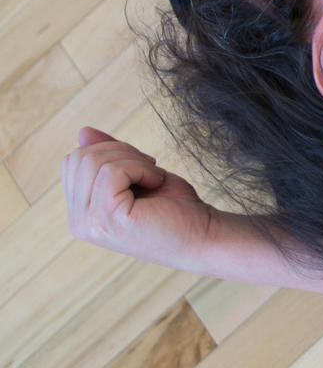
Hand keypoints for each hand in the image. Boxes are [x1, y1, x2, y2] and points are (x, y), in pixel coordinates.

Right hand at [63, 127, 213, 267]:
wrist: (204, 235)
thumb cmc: (176, 207)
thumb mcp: (138, 175)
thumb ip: (108, 157)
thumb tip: (83, 131)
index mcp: (80, 214)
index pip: (72, 163)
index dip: (110, 152)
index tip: (142, 165)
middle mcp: (78, 222)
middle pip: (79, 158)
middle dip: (120, 152)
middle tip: (150, 169)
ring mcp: (90, 222)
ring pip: (94, 162)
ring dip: (133, 160)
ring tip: (154, 178)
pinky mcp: (108, 217)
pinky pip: (112, 171)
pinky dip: (140, 168)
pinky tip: (156, 182)